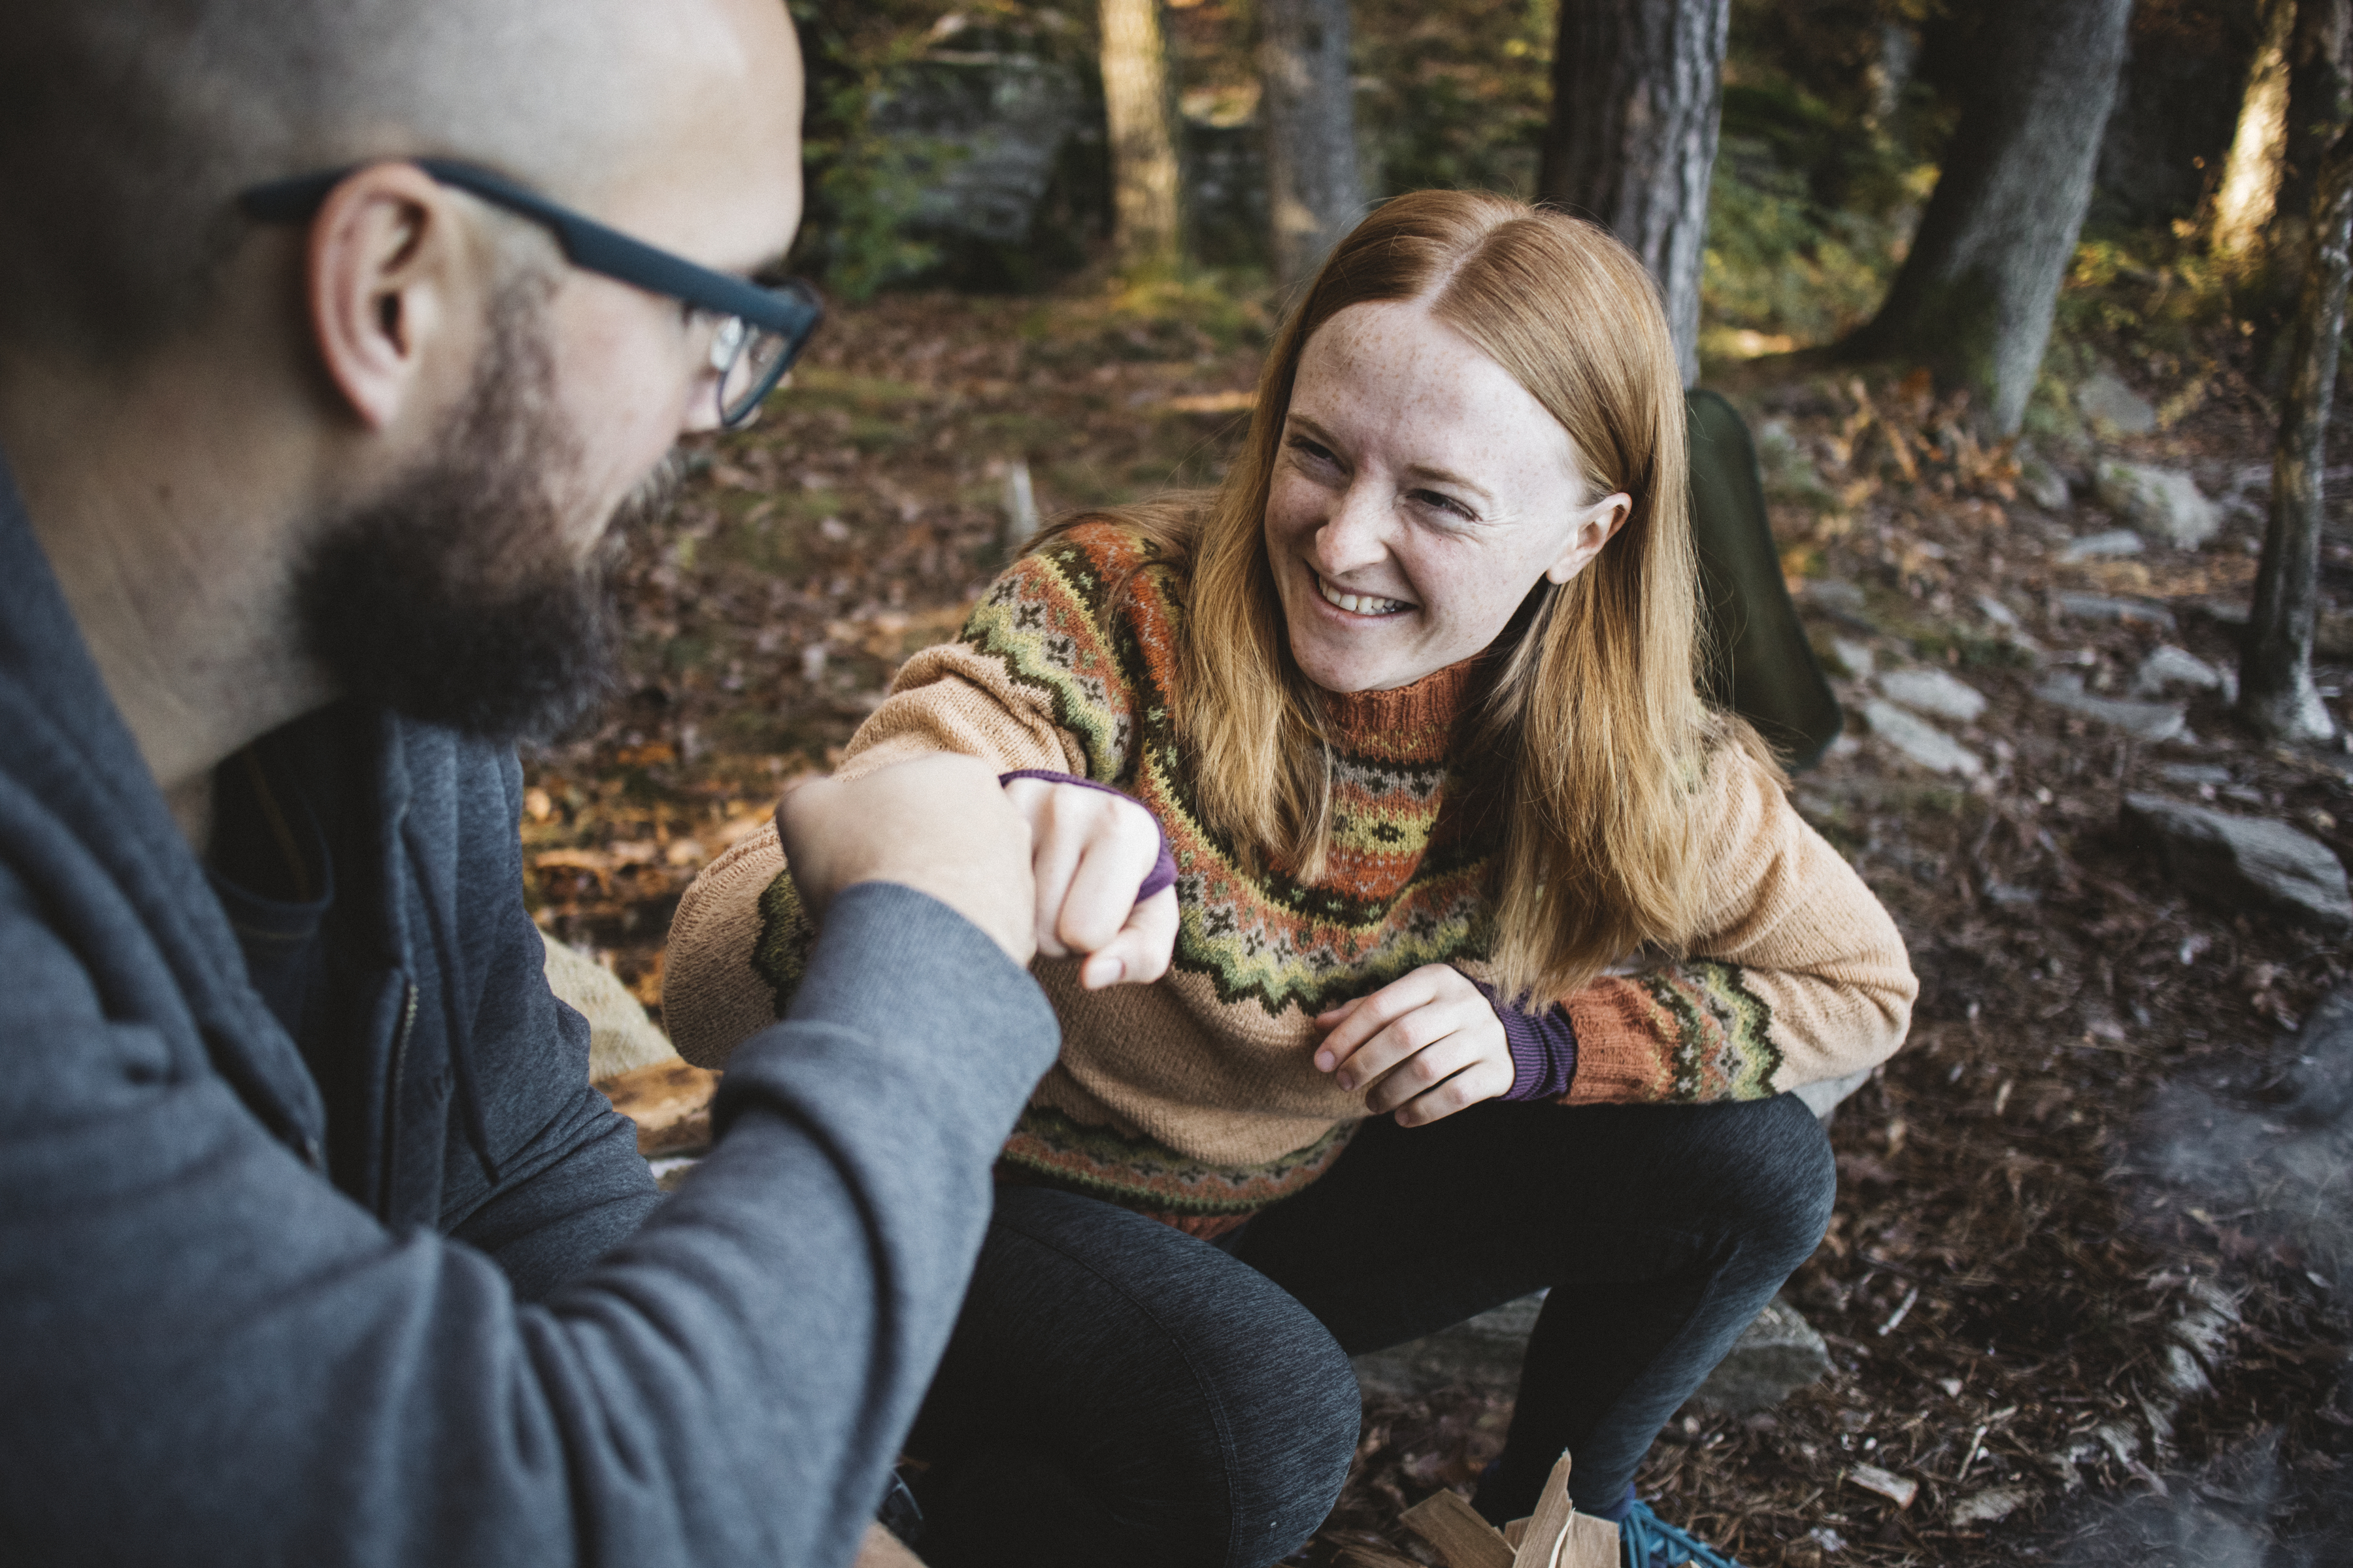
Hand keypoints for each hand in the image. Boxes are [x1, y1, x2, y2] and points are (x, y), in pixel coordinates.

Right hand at [775, 754, 1036, 966]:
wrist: (913, 944)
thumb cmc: (859, 861)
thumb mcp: (806, 810)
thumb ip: (813, 795)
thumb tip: (822, 805)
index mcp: (962, 773)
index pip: (912, 790)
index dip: (873, 820)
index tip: (852, 851)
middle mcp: (1006, 817)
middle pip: (944, 835)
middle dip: (911, 857)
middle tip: (872, 889)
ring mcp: (1022, 875)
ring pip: (963, 881)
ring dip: (933, 898)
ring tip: (895, 924)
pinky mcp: (1026, 927)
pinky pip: (978, 927)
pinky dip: (951, 937)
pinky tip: (921, 950)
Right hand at [999, 775, 1176, 988]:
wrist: (1088, 821)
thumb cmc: (1125, 883)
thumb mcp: (1150, 921)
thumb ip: (1141, 955)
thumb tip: (1092, 975)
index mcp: (1125, 828)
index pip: (1087, 933)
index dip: (1090, 944)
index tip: (1098, 914)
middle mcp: (1069, 803)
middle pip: (1041, 928)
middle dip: (1054, 936)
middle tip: (1067, 903)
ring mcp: (1016, 800)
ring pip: (1002, 911)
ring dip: (1021, 919)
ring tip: (1042, 890)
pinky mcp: (980, 805)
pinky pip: (973, 885)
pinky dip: (991, 894)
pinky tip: (1009, 875)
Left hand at [1312, 964, 1512, 1126]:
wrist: (1512, 1035)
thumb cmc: (1443, 1017)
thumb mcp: (1410, 1002)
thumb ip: (1367, 1010)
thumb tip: (1320, 1024)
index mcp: (1435, 979)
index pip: (1382, 1005)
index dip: (1347, 1035)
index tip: (1322, 1062)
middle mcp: (1463, 1004)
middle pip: (1404, 1035)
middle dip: (1365, 1063)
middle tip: (1343, 1083)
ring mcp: (1485, 1036)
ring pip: (1428, 1068)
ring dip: (1391, 1091)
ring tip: (1371, 1104)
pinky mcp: (1498, 1070)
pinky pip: (1455, 1095)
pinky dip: (1423, 1110)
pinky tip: (1402, 1117)